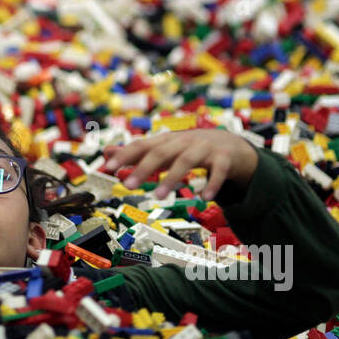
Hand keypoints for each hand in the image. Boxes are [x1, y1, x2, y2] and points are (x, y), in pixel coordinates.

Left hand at [99, 128, 258, 200]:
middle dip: (143, 168)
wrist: (232, 144)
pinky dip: (212, 184)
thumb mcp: (164, 149)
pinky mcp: (224, 159)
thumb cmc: (191, 148)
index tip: (107, 167)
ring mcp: (205, 148)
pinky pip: (218, 171)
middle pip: (161, 152)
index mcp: (167, 140)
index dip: (124, 155)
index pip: (142, 145)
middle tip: (128, 186)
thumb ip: (136, 153)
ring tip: (158, 196)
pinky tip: (204, 198)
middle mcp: (184, 141)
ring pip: (186, 160)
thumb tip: (106, 152)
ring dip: (171, 178)